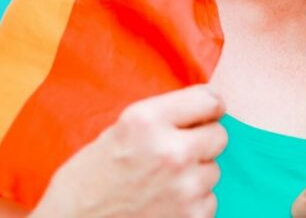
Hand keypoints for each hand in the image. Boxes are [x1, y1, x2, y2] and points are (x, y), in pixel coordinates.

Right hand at [31, 85, 226, 217]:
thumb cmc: (86, 182)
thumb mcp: (117, 132)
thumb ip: (162, 118)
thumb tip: (204, 110)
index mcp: (147, 121)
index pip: (209, 100)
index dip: (209, 107)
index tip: (206, 114)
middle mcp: (171, 151)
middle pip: (219, 136)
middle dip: (202, 143)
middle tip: (177, 154)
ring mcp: (184, 188)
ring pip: (213, 171)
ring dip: (195, 176)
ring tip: (161, 185)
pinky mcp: (191, 217)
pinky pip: (209, 201)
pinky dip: (191, 205)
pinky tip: (163, 206)